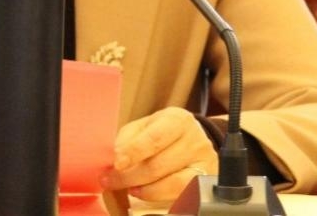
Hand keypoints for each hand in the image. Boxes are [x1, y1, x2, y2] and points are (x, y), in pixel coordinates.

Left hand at [101, 107, 217, 202]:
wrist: (193, 139)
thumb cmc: (163, 131)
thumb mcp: (145, 126)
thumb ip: (128, 139)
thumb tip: (113, 159)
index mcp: (177, 120)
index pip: (154, 138)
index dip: (133, 152)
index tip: (116, 163)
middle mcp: (195, 141)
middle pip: (159, 165)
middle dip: (129, 176)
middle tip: (110, 180)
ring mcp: (204, 163)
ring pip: (171, 184)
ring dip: (144, 189)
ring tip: (128, 187)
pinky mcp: (206, 182)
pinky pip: (180, 195)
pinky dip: (158, 196)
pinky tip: (143, 192)